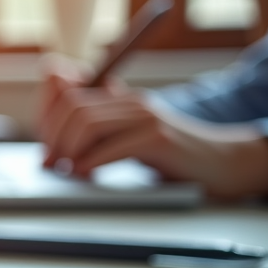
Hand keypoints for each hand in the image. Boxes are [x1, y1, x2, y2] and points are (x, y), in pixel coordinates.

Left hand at [38, 62, 267, 200]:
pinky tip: (86, 175)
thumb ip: (94, 125)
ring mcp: (147, 118)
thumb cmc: (168, 156)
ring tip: (68, 171)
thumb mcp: (125, 138)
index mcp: (119, 98)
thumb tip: (54, 109)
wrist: (221, 164)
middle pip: (73, 107)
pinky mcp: (159, 139)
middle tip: (51, 165)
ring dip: (68, 150)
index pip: (66, 93)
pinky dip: (91, 162)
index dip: (46, 121)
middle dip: (53, 138)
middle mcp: (131, 102)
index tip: (46, 151)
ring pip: (88, 123)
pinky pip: (113, 146)